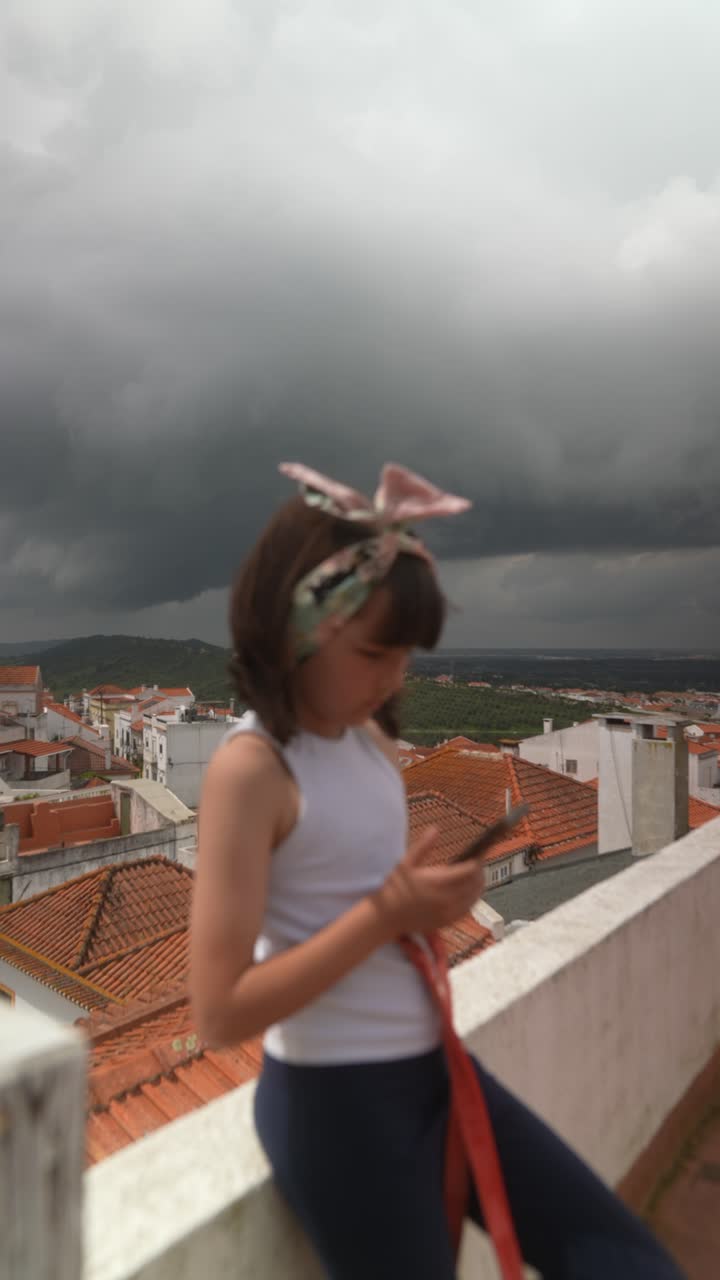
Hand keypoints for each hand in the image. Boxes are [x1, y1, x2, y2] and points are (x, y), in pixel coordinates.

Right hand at [371, 827, 485, 938]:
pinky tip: (469, 893)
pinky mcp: (445, 923)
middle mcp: (444, 899)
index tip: (479, 854)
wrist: (385, 917)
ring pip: (473, 899)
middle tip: (479, 864)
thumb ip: (422, 846)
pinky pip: (466, 911)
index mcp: (436, 882)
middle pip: (473, 885)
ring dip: (478, 887)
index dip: (477, 862)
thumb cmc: (393, 888)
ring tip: (477, 877)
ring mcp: (446, 913)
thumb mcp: (405, 863)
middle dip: (479, 873)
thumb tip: (435, 829)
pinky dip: (472, 900)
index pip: (467, 871)